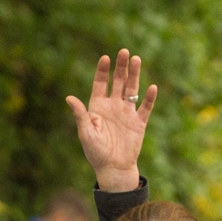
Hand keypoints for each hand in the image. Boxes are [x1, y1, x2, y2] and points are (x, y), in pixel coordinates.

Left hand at [65, 51, 156, 192]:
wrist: (113, 168)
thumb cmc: (96, 153)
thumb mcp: (86, 133)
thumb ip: (80, 114)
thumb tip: (69, 97)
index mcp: (98, 107)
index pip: (100, 84)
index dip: (102, 71)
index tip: (105, 58)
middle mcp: (113, 106)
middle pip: (118, 82)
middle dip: (121, 67)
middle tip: (124, 52)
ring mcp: (127, 113)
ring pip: (132, 89)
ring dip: (134, 75)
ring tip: (136, 59)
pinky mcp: (139, 122)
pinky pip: (145, 107)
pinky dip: (149, 98)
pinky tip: (151, 88)